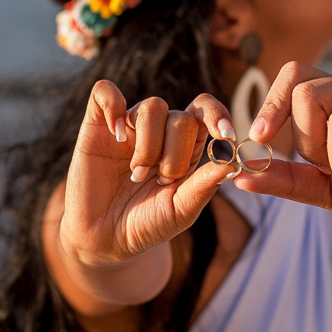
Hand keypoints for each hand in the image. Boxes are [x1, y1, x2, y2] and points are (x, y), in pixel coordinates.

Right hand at [58, 81, 237, 270]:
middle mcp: (160, 129)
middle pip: (181, 117)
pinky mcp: (97, 124)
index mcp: (187, 145)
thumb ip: (204, 186)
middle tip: (161, 182)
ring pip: (153, 107)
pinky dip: (113, 106)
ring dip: (149, 145)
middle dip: (176, 154)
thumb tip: (234, 162)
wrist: (104, 239)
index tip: (225, 135)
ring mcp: (129, 125)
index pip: (206, 111)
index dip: (217, 115)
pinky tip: (115, 134)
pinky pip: (105, 93)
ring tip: (138, 175)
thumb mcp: (181, 210)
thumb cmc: (147, 223)